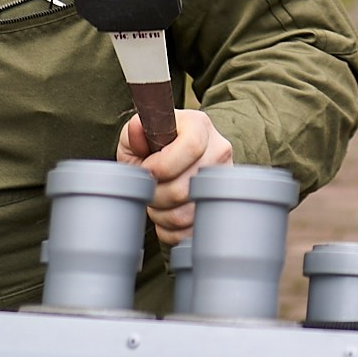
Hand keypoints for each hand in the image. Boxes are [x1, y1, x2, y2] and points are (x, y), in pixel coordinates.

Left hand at [117, 107, 233, 243]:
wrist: (177, 156)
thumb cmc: (156, 144)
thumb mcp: (141, 134)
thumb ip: (135, 134)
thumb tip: (136, 129)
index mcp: (199, 126)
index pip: (190, 147)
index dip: (161, 166)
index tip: (146, 170)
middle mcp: (218, 150)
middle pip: (185, 187)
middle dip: (154, 195)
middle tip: (147, 190)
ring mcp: (223, 180)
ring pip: (186, 214)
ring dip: (160, 214)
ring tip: (155, 201)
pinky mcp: (219, 205)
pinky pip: (190, 230)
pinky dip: (170, 229)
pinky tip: (165, 213)